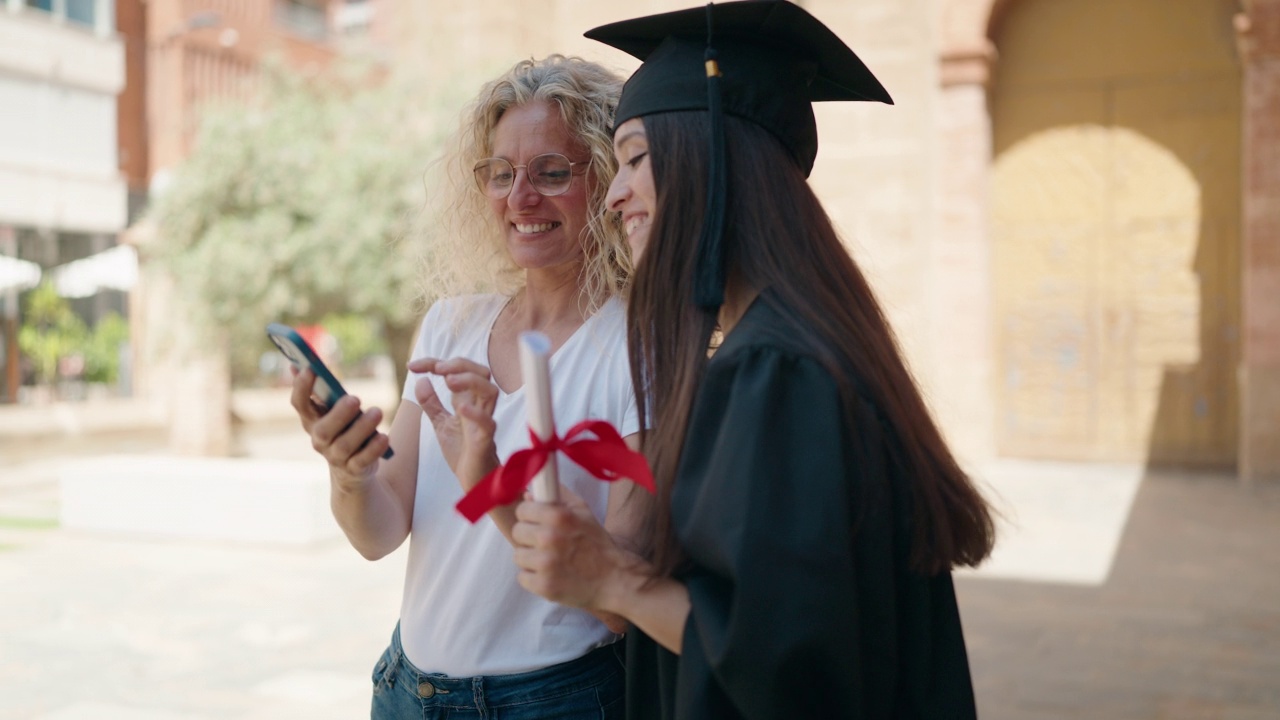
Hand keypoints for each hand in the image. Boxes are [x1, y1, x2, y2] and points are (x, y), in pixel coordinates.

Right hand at [289, 367, 389, 487]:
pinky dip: (373, 449)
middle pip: (323, 430)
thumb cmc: (343, 428)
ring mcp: (335, 457)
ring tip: (377, 412)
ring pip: (345, 445)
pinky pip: (362, 460)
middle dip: (338, 414)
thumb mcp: (331, 409)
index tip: (310, 369)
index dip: (301, 388)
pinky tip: (384, 437)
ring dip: (362, 428)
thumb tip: (297, 365)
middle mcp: (319, 440)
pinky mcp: (353, 469)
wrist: (351, 468)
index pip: (299, 404)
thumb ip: (320, 390)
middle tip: (355, 398)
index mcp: (312, 420)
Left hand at [409, 356, 499, 489]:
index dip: (434, 363)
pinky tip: (460, 408)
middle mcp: (479, 406)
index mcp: (468, 399)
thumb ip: (431, 403)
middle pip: (481, 372)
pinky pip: (488, 422)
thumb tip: (420, 379)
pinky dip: (476, 413)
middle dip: (460, 365)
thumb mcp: (441, 423)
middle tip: (437, 369)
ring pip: (490, 390)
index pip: (457, 371)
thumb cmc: (463, 450)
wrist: (475, 479)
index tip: (412, 366)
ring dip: (470, 381)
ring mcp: (484, 421)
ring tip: (448, 381)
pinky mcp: (486, 440)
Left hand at [512, 485, 643, 613]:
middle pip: (518, 532)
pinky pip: (523, 578)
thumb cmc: (597, 543)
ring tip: (550, 561)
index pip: (522, 510)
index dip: (530, 516)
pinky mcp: (544, 586)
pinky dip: (534, 578)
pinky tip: (551, 575)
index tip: (538, 523)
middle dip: (530, 537)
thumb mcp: (583, 511)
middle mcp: (549, 538)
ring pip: (518, 556)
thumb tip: (528, 493)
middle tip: (546, 543)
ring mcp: (545, 564)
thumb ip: (557, 496)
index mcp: (558, 516)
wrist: (615, 578)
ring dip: (531, 559)